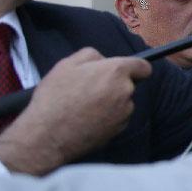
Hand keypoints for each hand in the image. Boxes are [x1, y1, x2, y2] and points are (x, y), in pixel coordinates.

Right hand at [0, 49, 151, 174]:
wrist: (48, 135)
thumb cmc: (55, 97)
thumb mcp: (66, 64)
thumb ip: (91, 56)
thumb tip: (103, 60)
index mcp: (116, 72)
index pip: (143, 67)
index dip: (135, 68)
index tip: (125, 72)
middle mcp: (126, 91)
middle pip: (128, 85)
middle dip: (113, 85)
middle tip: (88, 90)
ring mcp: (124, 112)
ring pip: (122, 102)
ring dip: (110, 102)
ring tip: (83, 107)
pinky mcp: (119, 129)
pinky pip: (117, 118)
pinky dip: (107, 118)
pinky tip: (86, 120)